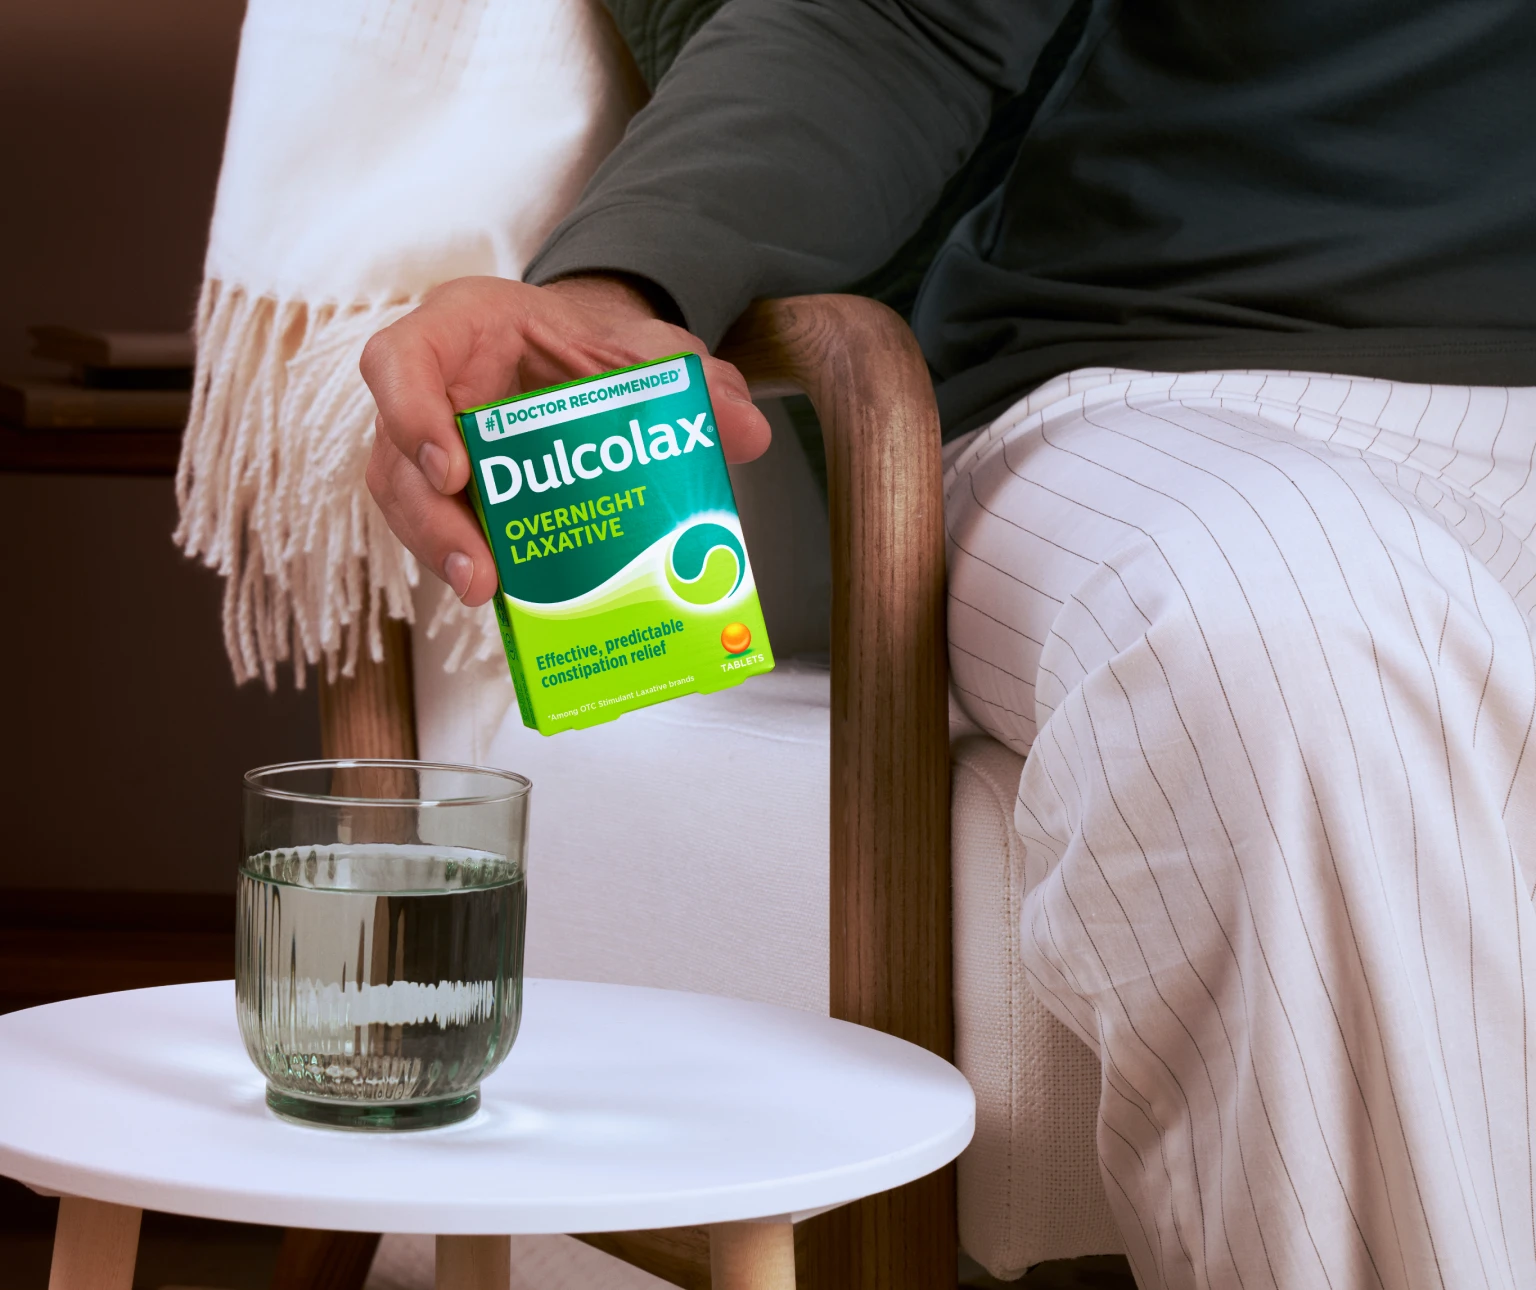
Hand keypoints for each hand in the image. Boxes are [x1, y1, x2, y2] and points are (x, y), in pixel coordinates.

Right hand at [360, 274, 770, 606]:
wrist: (592, 360)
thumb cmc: (601, 346)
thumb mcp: (652, 352)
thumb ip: (696, 382)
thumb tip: (748, 431)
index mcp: (463, 329)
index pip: (400, 359)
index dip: (409, 413)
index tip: (451, 470)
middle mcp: (431, 388)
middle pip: (394, 456)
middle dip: (430, 521)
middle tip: (478, 574)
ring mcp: (431, 443)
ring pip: (409, 504)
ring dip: (443, 554)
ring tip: (489, 595)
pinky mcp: (452, 494)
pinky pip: (446, 531)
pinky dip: (475, 561)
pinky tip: (515, 598)